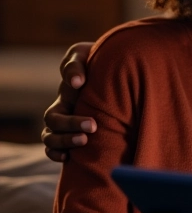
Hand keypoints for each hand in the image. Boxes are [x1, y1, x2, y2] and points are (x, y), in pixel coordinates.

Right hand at [41, 42, 95, 160]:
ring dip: (64, 140)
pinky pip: (54, 149)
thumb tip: (76, 82)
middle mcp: (65, 108)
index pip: (62, 91)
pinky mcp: (74, 135)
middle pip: (54, 120)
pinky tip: (69, 157)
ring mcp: (67, 123)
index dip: (68, 95)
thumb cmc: (101, 61)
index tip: (80, 85)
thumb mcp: (85, 55)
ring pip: (51, 136)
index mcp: (68, 90)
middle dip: (71, 124)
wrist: (118, 73)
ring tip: (84, 140)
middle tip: (93, 126)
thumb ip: (76, 65)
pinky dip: (57, 154)